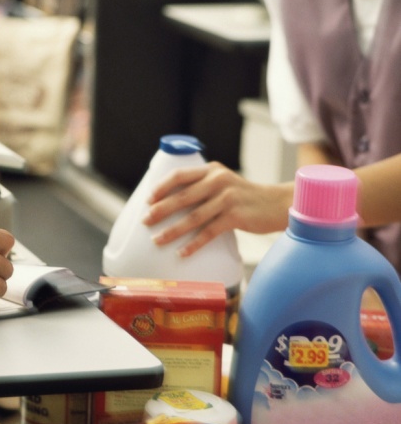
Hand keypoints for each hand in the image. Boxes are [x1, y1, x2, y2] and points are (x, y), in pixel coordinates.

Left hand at [142, 162, 292, 255]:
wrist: (277, 204)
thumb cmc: (245, 197)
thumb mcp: (224, 183)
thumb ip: (202, 186)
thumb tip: (171, 202)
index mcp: (211, 170)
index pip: (180, 175)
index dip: (161, 187)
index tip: (148, 200)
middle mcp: (218, 180)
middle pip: (182, 197)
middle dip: (160, 210)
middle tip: (145, 221)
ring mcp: (228, 199)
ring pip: (193, 217)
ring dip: (172, 230)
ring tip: (157, 240)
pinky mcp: (236, 216)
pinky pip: (209, 232)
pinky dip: (194, 244)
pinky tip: (182, 253)